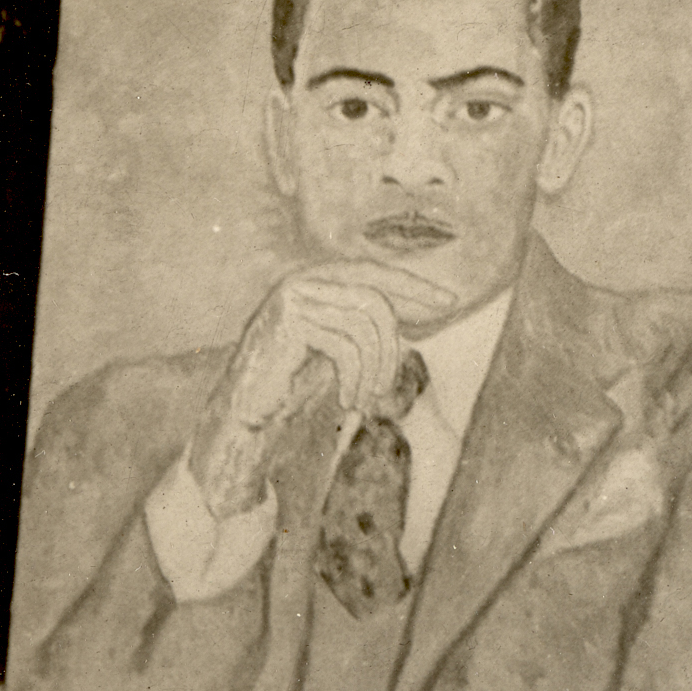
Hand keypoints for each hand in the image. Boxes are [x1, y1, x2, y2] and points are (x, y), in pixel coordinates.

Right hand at [182, 259, 455, 515]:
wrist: (243, 417)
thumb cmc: (292, 385)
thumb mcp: (340, 346)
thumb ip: (368, 323)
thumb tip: (421, 305)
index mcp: (317, 280)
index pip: (375, 273)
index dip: (413, 285)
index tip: (448, 300)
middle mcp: (305, 279)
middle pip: (375, 292)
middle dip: (398, 332)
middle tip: (401, 370)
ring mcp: (294, 296)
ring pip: (366, 321)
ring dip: (376, 365)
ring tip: (369, 397)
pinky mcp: (290, 320)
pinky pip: (346, 344)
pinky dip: (357, 377)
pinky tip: (351, 401)